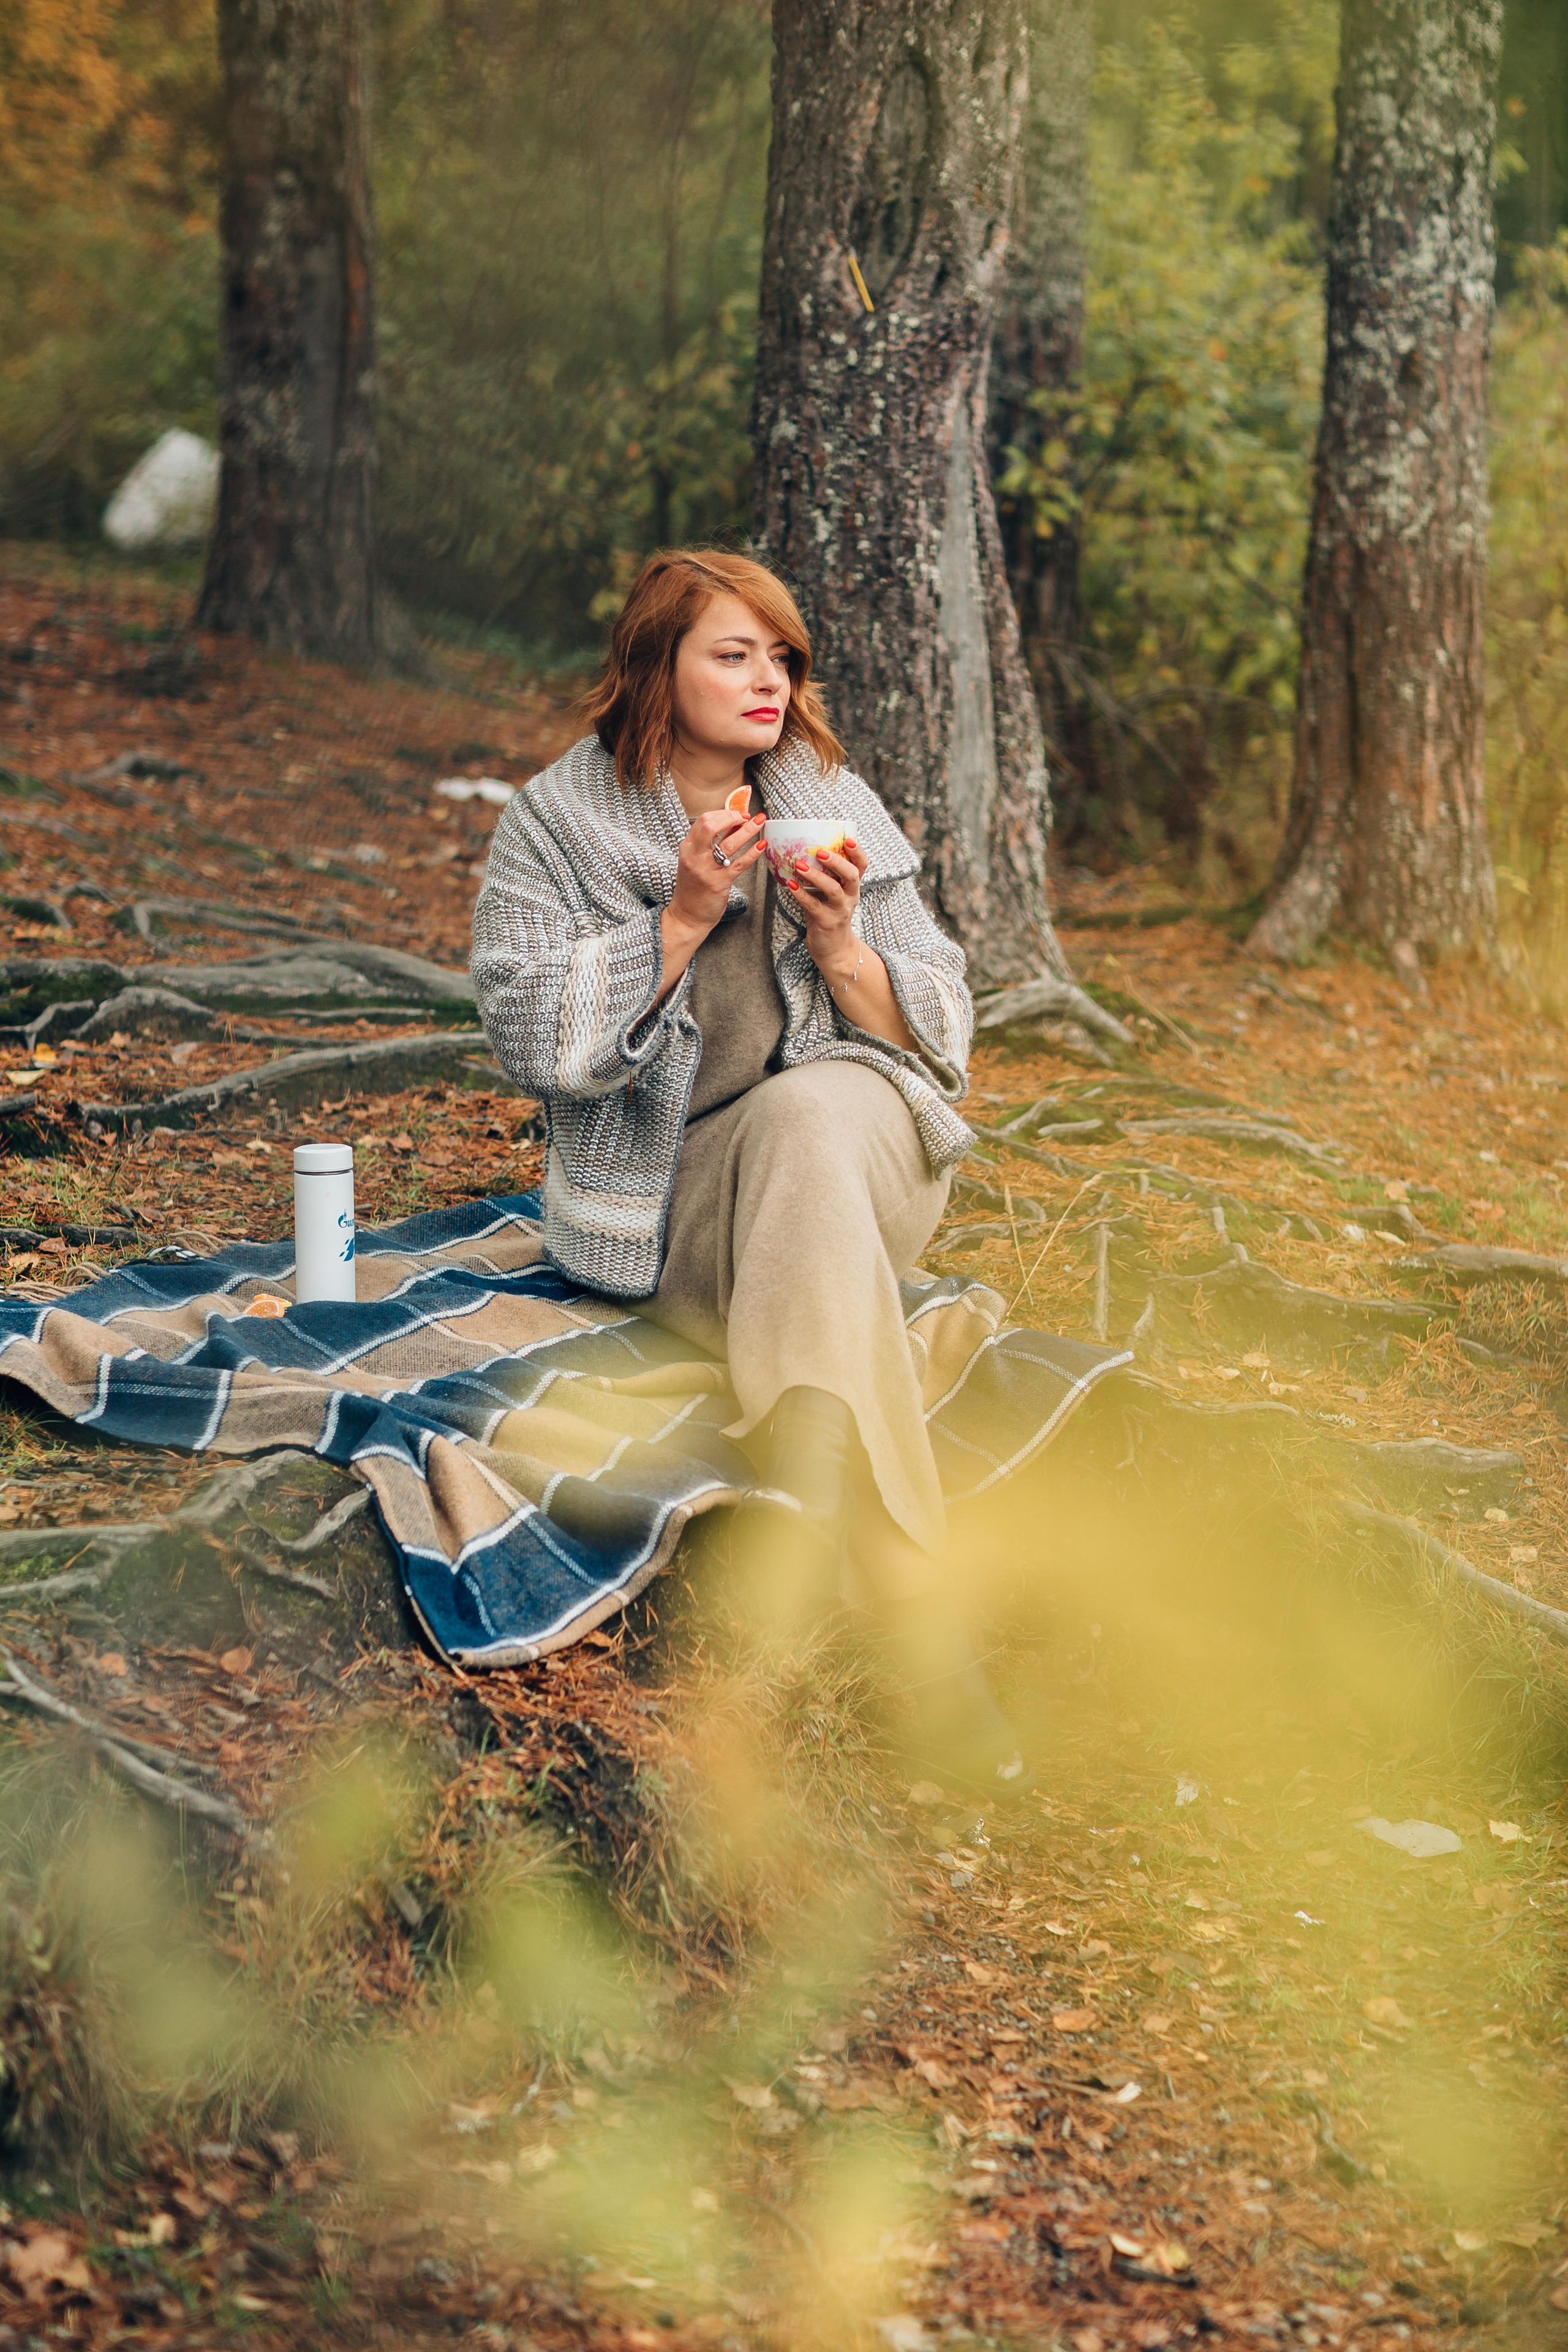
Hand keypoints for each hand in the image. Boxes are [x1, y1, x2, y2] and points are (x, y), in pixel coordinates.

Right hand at [666, 807, 764, 950]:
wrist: (687, 915)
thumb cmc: (693, 887)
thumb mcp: (695, 861)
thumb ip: (710, 843)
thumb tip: (732, 823)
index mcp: (687, 847)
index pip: (704, 820)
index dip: (723, 813)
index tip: (738, 811)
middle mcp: (694, 856)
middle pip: (711, 826)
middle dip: (732, 817)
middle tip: (747, 815)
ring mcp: (706, 869)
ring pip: (728, 844)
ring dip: (747, 830)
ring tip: (760, 822)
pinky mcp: (719, 883)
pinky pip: (739, 864)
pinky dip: (752, 853)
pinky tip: (762, 845)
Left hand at [791, 838, 865, 983]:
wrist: (833, 949)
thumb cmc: (828, 915)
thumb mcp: (829, 894)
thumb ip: (822, 876)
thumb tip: (800, 851)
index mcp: (852, 887)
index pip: (862, 865)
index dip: (857, 851)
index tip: (848, 838)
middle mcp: (850, 897)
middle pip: (851, 875)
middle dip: (837, 861)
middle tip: (819, 851)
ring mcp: (841, 911)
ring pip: (833, 890)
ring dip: (816, 876)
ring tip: (799, 865)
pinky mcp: (827, 923)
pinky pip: (814, 906)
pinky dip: (801, 894)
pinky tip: (790, 885)